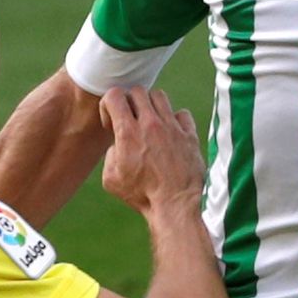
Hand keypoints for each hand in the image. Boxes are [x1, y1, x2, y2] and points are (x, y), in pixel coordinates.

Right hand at [98, 86, 203, 214]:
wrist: (175, 205)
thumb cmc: (142, 195)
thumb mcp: (111, 178)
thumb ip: (110, 154)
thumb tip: (118, 144)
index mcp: (128, 133)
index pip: (114, 95)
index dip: (108, 105)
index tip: (111, 123)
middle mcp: (150, 124)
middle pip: (137, 91)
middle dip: (128, 102)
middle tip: (129, 121)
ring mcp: (172, 128)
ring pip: (160, 96)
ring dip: (151, 106)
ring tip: (149, 123)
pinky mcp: (189, 136)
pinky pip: (182, 113)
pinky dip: (175, 119)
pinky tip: (170, 133)